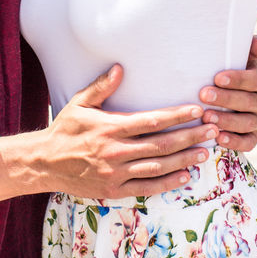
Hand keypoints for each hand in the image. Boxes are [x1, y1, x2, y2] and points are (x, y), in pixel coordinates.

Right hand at [31, 65, 213, 199]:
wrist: (44, 163)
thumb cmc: (64, 130)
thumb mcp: (79, 104)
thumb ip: (101, 87)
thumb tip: (120, 68)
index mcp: (111, 127)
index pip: (151, 121)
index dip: (176, 115)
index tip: (196, 109)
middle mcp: (116, 151)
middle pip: (160, 144)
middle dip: (189, 137)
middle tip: (212, 129)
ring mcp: (116, 172)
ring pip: (157, 167)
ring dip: (183, 160)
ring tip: (205, 152)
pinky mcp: (114, 190)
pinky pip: (146, 187)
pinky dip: (167, 183)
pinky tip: (185, 176)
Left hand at [201, 34, 256, 151]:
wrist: (215, 95)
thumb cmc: (221, 71)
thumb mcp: (233, 57)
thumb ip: (248, 46)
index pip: (255, 79)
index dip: (238, 79)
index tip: (217, 78)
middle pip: (250, 102)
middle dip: (227, 99)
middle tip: (204, 96)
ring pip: (248, 123)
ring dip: (227, 121)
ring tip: (207, 117)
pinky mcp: (252, 137)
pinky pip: (248, 142)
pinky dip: (235, 142)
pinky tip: (219, 138)